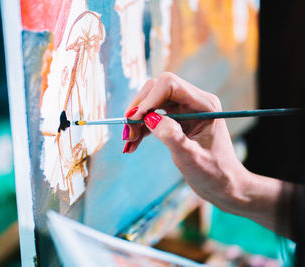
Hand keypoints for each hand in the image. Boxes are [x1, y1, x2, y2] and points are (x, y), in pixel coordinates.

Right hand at [123, 72, 247, 210]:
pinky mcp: (176, 120)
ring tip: (128, 143)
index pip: (169, 84)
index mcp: (204, 104)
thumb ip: (172, 136)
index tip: (134, 120)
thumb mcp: (192, 158)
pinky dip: (140, 129)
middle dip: (138, 109)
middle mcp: (193, 101)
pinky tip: (132, 146)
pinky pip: (152, 116)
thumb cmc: (214, 173)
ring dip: (136, 120)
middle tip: (128, 133)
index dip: (148, 99)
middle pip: (156, 89)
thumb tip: (149, 118)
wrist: (223, 185)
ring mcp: (184, 109)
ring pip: (151, 102)